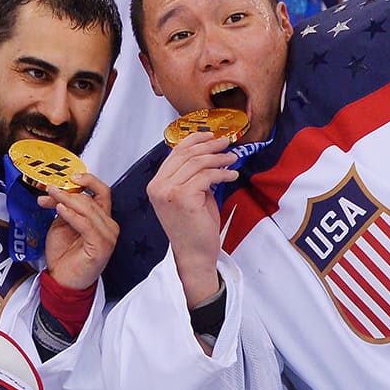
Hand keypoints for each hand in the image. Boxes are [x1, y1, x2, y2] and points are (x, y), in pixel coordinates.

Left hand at [39, 173, 117, 291]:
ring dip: (67, 200)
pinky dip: (72, 215)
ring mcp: (108, 236)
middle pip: (91, 199)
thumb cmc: (64, 256)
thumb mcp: (61, 224)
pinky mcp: (102, 246)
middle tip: (50, 190)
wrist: (63, 281)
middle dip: (68, 192)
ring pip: (89, 209)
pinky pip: (86, 225)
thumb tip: (55, 191)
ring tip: (51, 197)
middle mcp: (109, 226)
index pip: (102, 191)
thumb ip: (63, 207)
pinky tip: (60, 209)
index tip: (71, 176)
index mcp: (102, 218)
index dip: (88, 180)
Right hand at [146, 132, 237, 307]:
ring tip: (233, 159)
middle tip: (226, 143)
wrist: (194, 254)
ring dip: (219, 158)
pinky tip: (232, 176)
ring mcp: (168, 192)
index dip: (195, 140)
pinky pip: (207, 176)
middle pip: (187, 154)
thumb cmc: (194, 227)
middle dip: (210, 146)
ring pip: (198, 163)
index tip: (211, 135)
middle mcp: (158, 186)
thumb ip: (191, 175)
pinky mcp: (183, 198)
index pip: (175, 153)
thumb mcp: (190, 195)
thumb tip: (208, 152)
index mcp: (156, 184)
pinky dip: (223, 173)